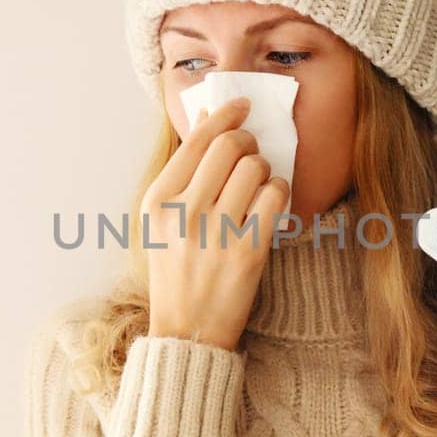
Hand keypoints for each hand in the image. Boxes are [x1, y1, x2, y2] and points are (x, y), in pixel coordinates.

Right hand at [142, 96, 291, 351]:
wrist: (188, 331)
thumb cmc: (177, 270)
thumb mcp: (163, 220)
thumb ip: (184, 169)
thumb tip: (207, 114)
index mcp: (157, 201)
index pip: (196, 139)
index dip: (224, 114)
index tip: (242, 105)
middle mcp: (183, 213)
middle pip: (229, 146)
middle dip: (248, 141)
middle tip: (251, 151)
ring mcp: (216, 232)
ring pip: (256, 168)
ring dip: (264, 170)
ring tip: (258, 185)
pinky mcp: (248, 251)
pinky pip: (276, 197)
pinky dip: (279, 193)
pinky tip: (271, 203)